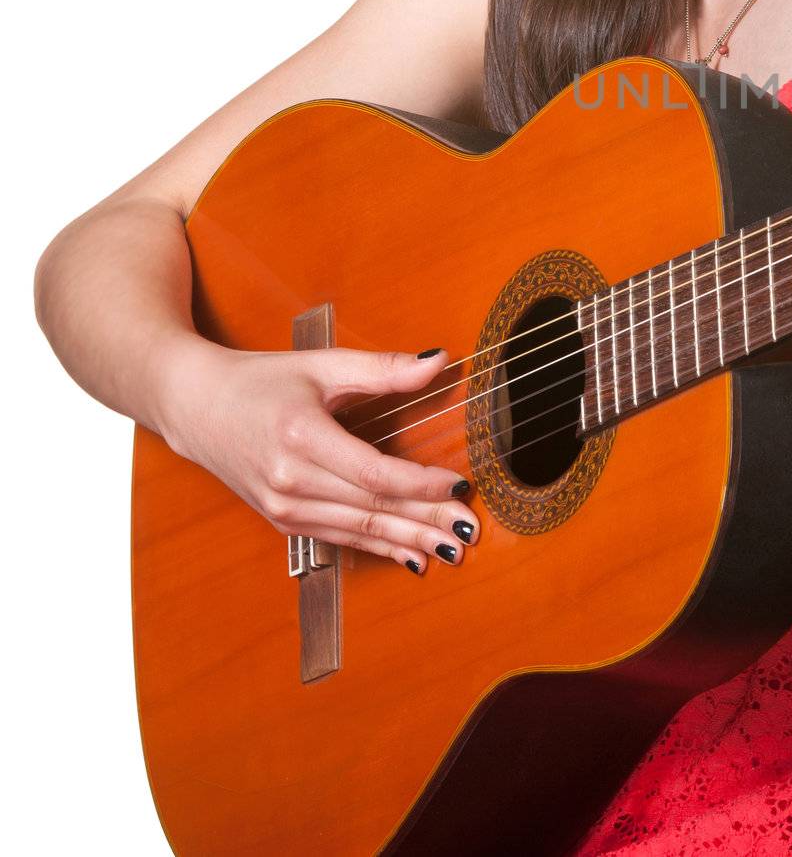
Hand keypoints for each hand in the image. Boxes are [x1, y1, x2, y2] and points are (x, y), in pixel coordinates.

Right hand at [157, 336, 477, 572]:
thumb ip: (383, 369)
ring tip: (454, 547)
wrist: (195, 407)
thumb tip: (440, 361)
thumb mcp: (322, 365)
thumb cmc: (261, 381)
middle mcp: (290, 481)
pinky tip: (411, 556)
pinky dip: (379, 547)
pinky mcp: (282, 520)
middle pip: (372, 508)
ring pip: (359, 530)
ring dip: (410, 540)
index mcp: (302, 438)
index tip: (459, 485)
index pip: (374, 473)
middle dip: (427, 520)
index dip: (420, 485)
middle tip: (471, 528)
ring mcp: (283, 507)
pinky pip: (340, 538)